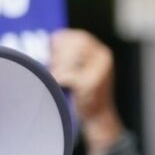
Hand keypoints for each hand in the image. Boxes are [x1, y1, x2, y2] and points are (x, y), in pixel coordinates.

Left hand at [50, 29, 124, 154]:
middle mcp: (103, 59)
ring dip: (58, 67)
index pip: (81, 37)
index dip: (64, 38)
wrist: (98, 117)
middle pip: (75, 46)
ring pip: (70, 60)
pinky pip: (68, 75)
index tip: (51, 43)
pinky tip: (57, 83)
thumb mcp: (83, 69)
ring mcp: (99, 72)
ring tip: (56, 75)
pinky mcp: (91, 84)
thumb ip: (72, 56)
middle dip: (60, 53)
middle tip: (52, 63)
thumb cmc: (85, 92)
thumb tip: (52, 40)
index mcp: (102, 54)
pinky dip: (58, 78)